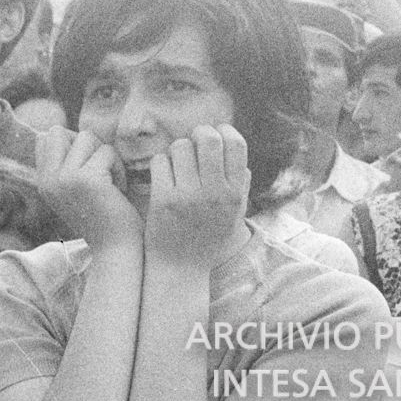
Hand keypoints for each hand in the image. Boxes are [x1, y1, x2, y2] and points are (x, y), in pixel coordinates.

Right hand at [39, 126, 138, 252]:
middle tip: (101, 170)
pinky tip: (119, 191)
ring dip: (106, 156)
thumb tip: (66, 132)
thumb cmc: (102, 219)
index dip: (71, 143)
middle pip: (60, 131)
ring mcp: (65, 179)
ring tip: (111, 181)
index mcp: (44, 182)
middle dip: (86, 144)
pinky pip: (107, 152)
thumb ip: (66, 165)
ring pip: (87, 137)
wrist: (115, 250)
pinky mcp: (87, 179)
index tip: (89, 168)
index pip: (45, 138)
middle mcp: (49, 180)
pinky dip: (119, 169)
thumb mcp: (74, 191)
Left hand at [142, 123, 249, 270]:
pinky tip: (163, 177)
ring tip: (177, 165)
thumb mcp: (234, 215)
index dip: (224, 131)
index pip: (236, 144)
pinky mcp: (163, 201)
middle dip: (199, 133)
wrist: (181, 268)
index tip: (215, 136)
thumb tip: (238, 155)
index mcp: (234, 194)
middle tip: (193, 143)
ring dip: (177, 150)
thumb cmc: (208, 239)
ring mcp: (188, 197)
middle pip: (208, 138)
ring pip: (180, 146)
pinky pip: (160, 161)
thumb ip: (241, 186)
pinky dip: (160, 164)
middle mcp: (214, 193)